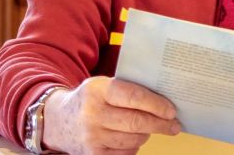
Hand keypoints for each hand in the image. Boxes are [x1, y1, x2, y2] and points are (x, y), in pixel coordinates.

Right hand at [42, 76, 181, 154]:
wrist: (59, 120)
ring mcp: (91, 137)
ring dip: (146, 134)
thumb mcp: (103, 85)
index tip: (172, 111)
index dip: (157, 105)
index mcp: (98, 90)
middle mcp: (92, 114)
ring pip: (133, 139)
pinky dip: (134, 146)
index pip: (134, 97)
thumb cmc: (91, 100)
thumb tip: (165, 102)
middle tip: (174, 125)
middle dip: (160, 124)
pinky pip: (125, 153)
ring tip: (150, 128)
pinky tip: (132, 138)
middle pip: (136, 122)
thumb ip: (129, 90)